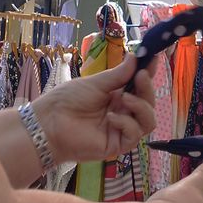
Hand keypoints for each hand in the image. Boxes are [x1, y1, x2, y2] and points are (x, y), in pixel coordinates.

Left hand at [33, 54, 156, 163]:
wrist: (49, 123)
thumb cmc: (68, 101)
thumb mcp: (96, 83)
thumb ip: (118, 74)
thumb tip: (136, 57)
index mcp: (118, 97)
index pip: (140, 86)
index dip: (149, 74)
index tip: (153, 59)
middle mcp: (123, 112)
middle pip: (149, 103)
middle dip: (147, 88)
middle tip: (141, 75)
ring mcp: (121, 129)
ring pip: (148, 121)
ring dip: (141, 107)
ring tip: (124, 98)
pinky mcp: (117, 145)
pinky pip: (134, 134)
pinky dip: (126, 123)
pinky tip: (111, 118)